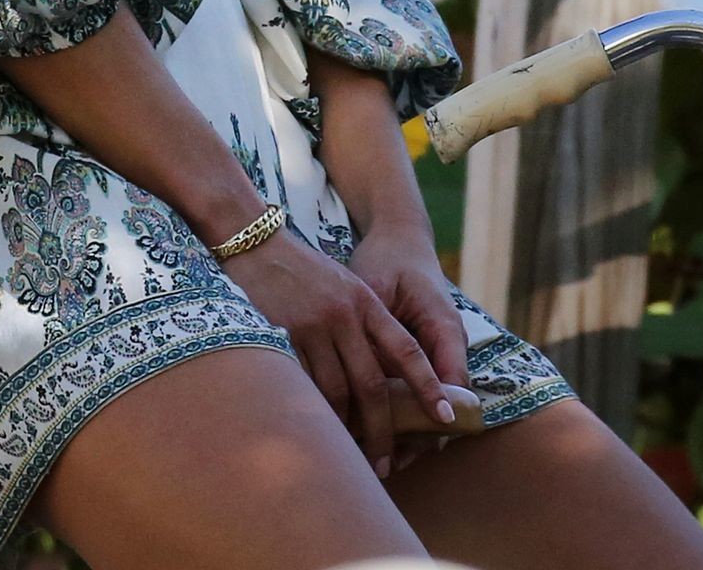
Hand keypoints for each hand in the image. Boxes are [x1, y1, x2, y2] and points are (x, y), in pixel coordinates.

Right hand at [222, 224, 458, 479]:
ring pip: (338, 391)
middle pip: (373, 384)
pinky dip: (315, 411)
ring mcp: (313, 326)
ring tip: (351, 454)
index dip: (429, 386)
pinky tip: (318, 428)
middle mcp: (345, 314)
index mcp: (365, 302)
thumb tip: (387, 375)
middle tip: (387, 462)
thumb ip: (365, 323)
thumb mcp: (343, 286)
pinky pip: (305, 385)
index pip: (407, 350)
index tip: (447, 417)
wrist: (255, 242)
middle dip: (384, 430)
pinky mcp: (283, 334)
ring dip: (348, 429)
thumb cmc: (302, 270)